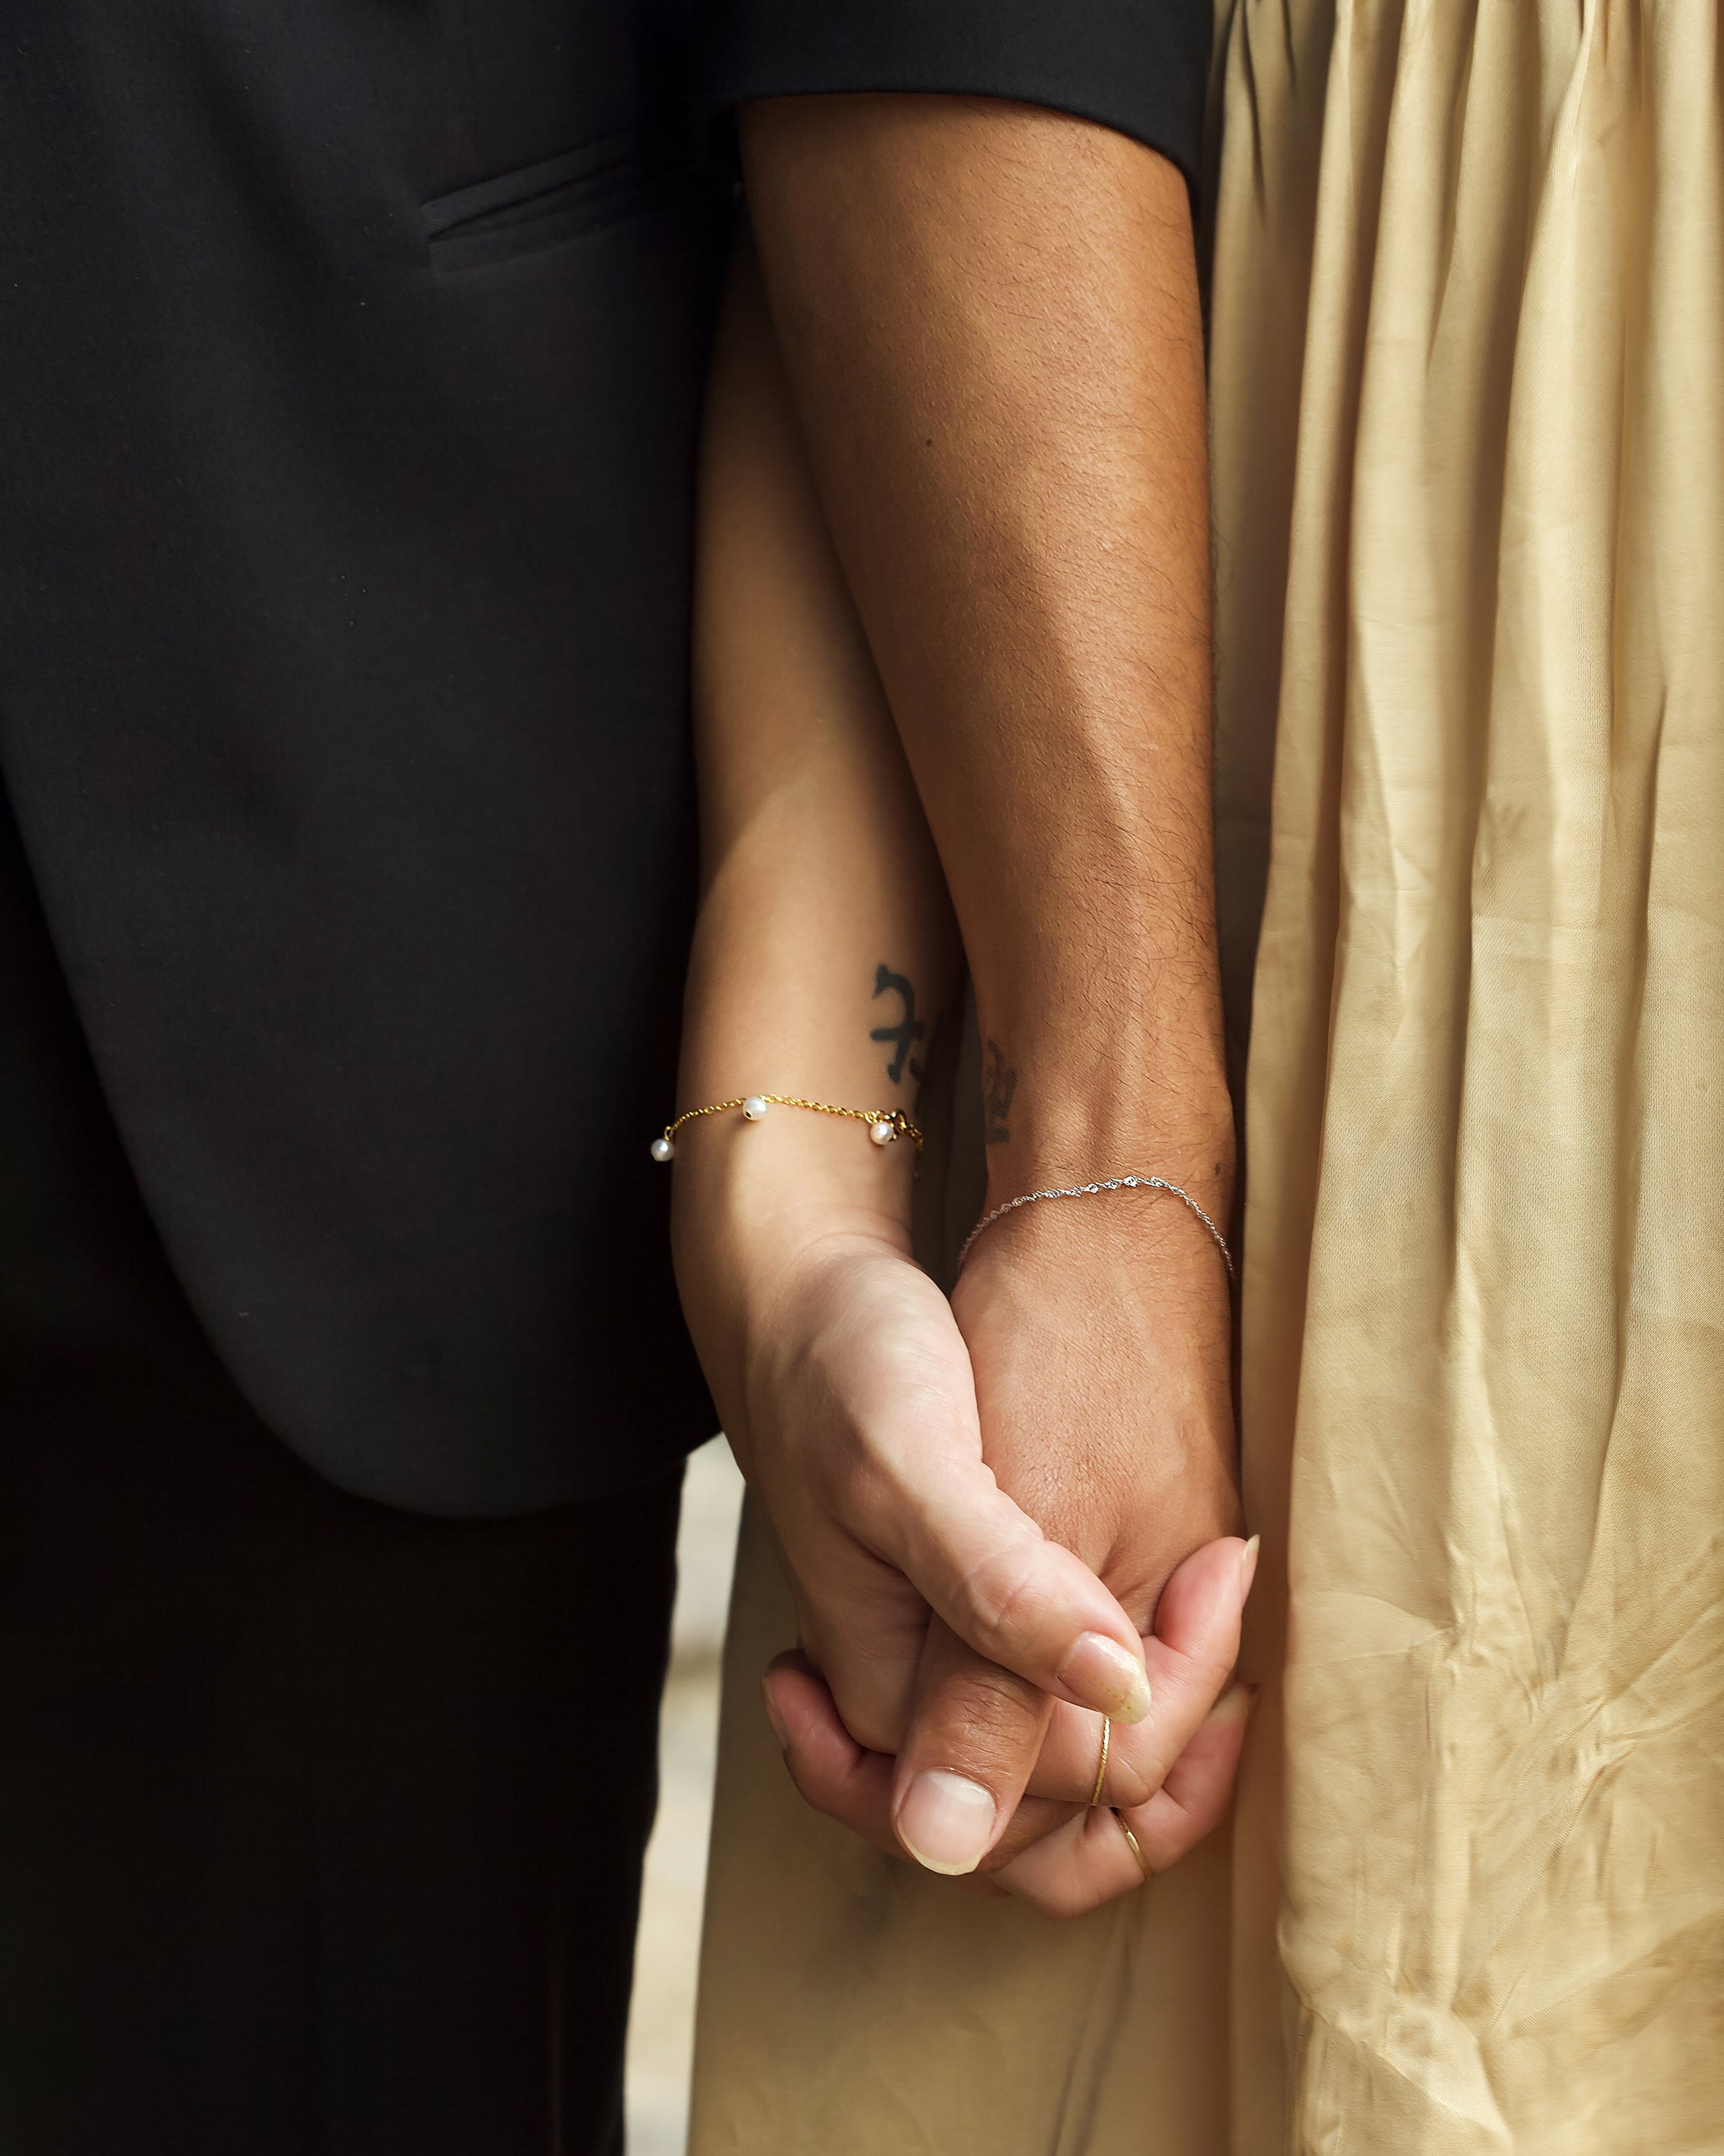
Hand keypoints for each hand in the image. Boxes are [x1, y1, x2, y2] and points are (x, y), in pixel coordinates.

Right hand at [674, 1153, 1160, 1779]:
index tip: (1217, 1561)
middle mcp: (914, 1707)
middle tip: (1219, 1592)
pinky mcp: (951, 1617)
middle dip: (1175, 1739)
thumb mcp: (913, 1466)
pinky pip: (1051, 1694)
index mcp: (898, 1700)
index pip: (1076, 1787)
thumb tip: (1109, 1705)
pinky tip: (1164, 1590)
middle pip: (1068, 1816)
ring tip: (1204, 1582)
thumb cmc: (841, 1365)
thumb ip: (996, 1595)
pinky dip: (1120, 1659)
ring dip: (1156, 1697)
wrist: (798, 1295)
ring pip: (1067, 1761)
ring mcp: (930, 1665)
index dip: (1173, 1699)